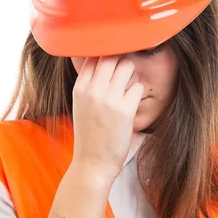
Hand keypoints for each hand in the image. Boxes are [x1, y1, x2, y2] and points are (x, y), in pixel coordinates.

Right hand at [70, 56, 143, 182]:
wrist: (92, 164)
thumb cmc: (89, 135)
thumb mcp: (80, 105)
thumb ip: (90, 85)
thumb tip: (103, 63)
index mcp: (79, 88)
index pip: (93, 55)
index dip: (105, 53)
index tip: (112, 59)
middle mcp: (92, 90)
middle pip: (111, 56)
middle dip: (120, 61)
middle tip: (124, 74)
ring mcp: (108, 99)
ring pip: (127, 66)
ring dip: (131, 75)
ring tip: (128, 88)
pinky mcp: (124, 110)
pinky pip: (138, 87)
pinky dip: (137, 93)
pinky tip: (132, 104)